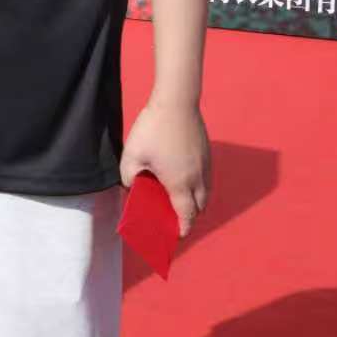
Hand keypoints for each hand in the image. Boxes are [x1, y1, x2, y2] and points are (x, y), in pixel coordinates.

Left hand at [120, 101, 210, 237]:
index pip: (186, 215)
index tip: (178, 235)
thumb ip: (128, 176)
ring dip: (196, 201)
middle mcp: (197, 178)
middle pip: (199, 207)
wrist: (177, 101)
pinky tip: (185, 177)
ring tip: (180, 198)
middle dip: (189, 216)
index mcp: (179, 183)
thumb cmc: (152, 129)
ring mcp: (205, 165)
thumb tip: (132, 186)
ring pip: (205, 193)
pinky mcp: (207, 153)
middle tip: (175, 216)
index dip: (183, 229)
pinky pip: (206, 178)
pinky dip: (199, 185)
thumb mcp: (131, 154)